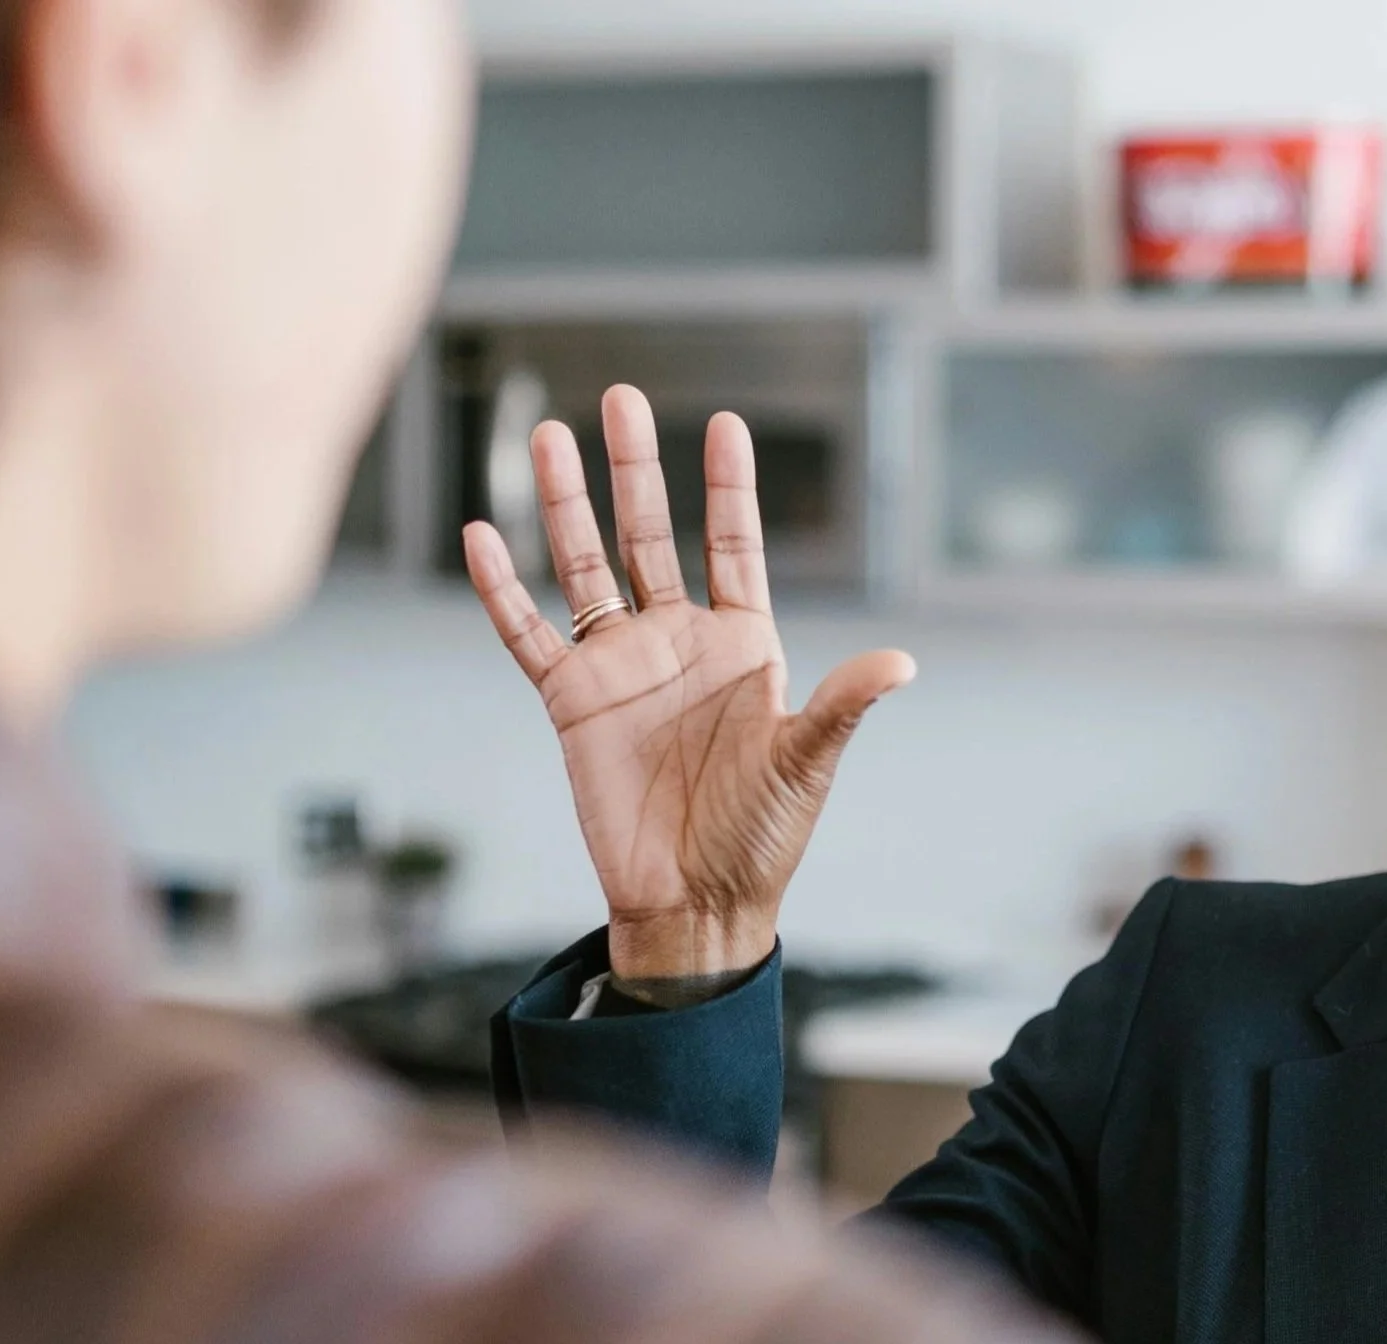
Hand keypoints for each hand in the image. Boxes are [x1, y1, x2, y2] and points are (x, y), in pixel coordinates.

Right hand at [465, 389, 913, 979]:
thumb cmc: (762, 836)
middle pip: (650, 535)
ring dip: (566, 503)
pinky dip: (503, 587)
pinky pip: (528, 633)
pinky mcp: (571, 703)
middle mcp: (678, 643)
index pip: (732, 547)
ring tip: (548, 435)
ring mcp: (620, 667)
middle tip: (623, 398)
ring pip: (584, 566)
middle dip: (636, 469)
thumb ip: (842, 705)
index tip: (727, 422)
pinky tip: (483, 534)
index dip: (729, 489)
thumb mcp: (808, 763)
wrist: (697, 901)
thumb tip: (903, 663)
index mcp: (741, 646)